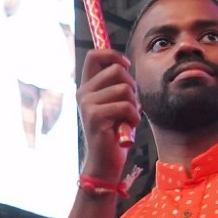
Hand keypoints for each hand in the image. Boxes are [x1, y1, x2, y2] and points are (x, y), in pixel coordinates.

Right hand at [76, 48, 138, 180]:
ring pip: (125, 89)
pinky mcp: (95, 115)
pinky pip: (126, 106)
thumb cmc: (114, 133)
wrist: (105, 162)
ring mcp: (87, 104)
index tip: (126, 66)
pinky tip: (127, 128)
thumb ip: (116, 85)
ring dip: (134, 105)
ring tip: (127, 119)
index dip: (113, 55)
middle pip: (116, 70)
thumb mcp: (115, 103)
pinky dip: (133, 117)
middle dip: (132, 86)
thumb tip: (125, 65)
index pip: (94, 55)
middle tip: (130, 104)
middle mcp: (83, 92)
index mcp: (87, 87)